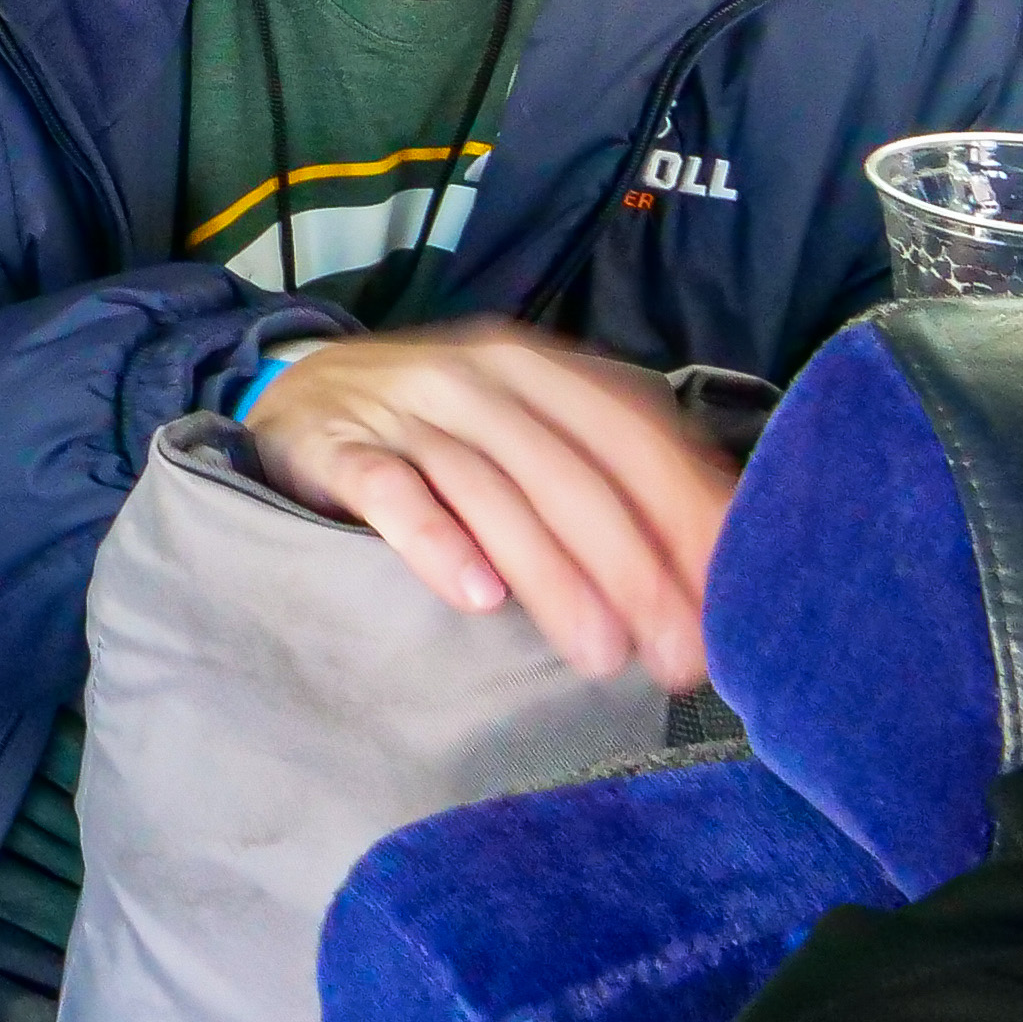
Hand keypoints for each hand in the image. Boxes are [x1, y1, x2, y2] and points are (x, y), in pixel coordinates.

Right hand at [242, 320, 734, 686]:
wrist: (294, 390)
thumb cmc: (436, 427)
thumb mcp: (522, 424)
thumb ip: (602, 472)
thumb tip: (715, 559)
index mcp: (536, 368)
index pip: (630, 437)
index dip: (684, 517)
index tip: (728, 600)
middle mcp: (474, 377)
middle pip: (568, 473)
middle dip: (632, 568)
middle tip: (673, 653)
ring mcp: (401, 407)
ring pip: (490, 489)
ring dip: (552, 575)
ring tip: (597, 653)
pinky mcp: (335, 444)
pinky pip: (390, 490)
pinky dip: (435, 540)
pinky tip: (476, 597)